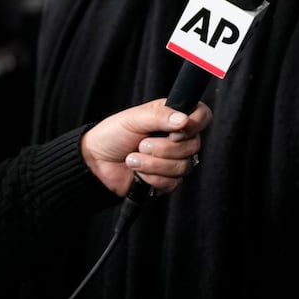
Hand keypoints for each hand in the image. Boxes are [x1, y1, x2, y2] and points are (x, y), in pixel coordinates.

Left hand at [80, 98, 211, 196]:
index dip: (194, 124)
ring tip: (133, 158)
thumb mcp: (134, 118)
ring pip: (183, 166)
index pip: (202, 115)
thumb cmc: (113, 135)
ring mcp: (174, 160)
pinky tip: (138, 172)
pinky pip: (173, 183)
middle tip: (141, 144)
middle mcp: (178, 138)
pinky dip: (152, 178)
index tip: (174, 131)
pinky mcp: (167, 180)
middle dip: (163, 148)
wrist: (97, 163)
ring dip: (153, 164)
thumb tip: (184, 120)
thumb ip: (160, 116)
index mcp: (172, 117)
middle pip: (193, 145)